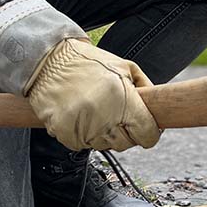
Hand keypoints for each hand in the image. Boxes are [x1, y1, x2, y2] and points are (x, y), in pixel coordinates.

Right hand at [27, 38, 159, 151]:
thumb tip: (159, 109)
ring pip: (104, 146)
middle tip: (114, 113)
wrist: (47, 60)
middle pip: (126, 144)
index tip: (143, 127)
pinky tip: (79, 116)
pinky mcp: (64, 133)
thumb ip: (146, 88)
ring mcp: (82, 127)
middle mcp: (103, 116)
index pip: (148, 135)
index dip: (149, 132)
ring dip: (103, 133)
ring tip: (94, 111)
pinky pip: (82, 146)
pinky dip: (82, 135)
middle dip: (125, 131)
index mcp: (123, 99)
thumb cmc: (87, 62)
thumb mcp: (125, 67)